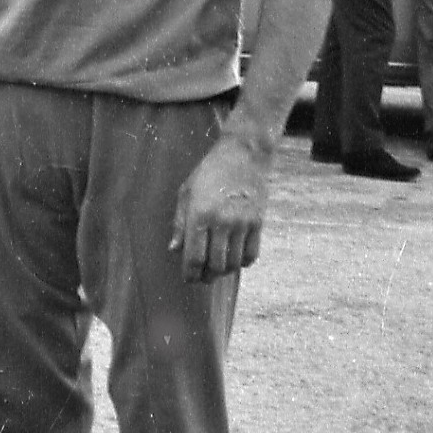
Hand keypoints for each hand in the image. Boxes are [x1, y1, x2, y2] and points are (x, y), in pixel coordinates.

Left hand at [169, 134, 271, 282]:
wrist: (244, 154)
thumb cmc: (210, 171)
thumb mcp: (187, 192)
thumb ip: (179, 222)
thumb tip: (174, 249)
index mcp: (200, 214)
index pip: (194, 257)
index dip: (190, 274)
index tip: (189, 278)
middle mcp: (221, 222)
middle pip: (215, 265)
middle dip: (206, 276)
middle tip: (203, 276)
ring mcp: (242, 223)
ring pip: (233, 264)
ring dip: (224, 271)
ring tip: (218, 268)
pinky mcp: (258, 223)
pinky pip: (251, 255)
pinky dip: (242, 263)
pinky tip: (235, 258)